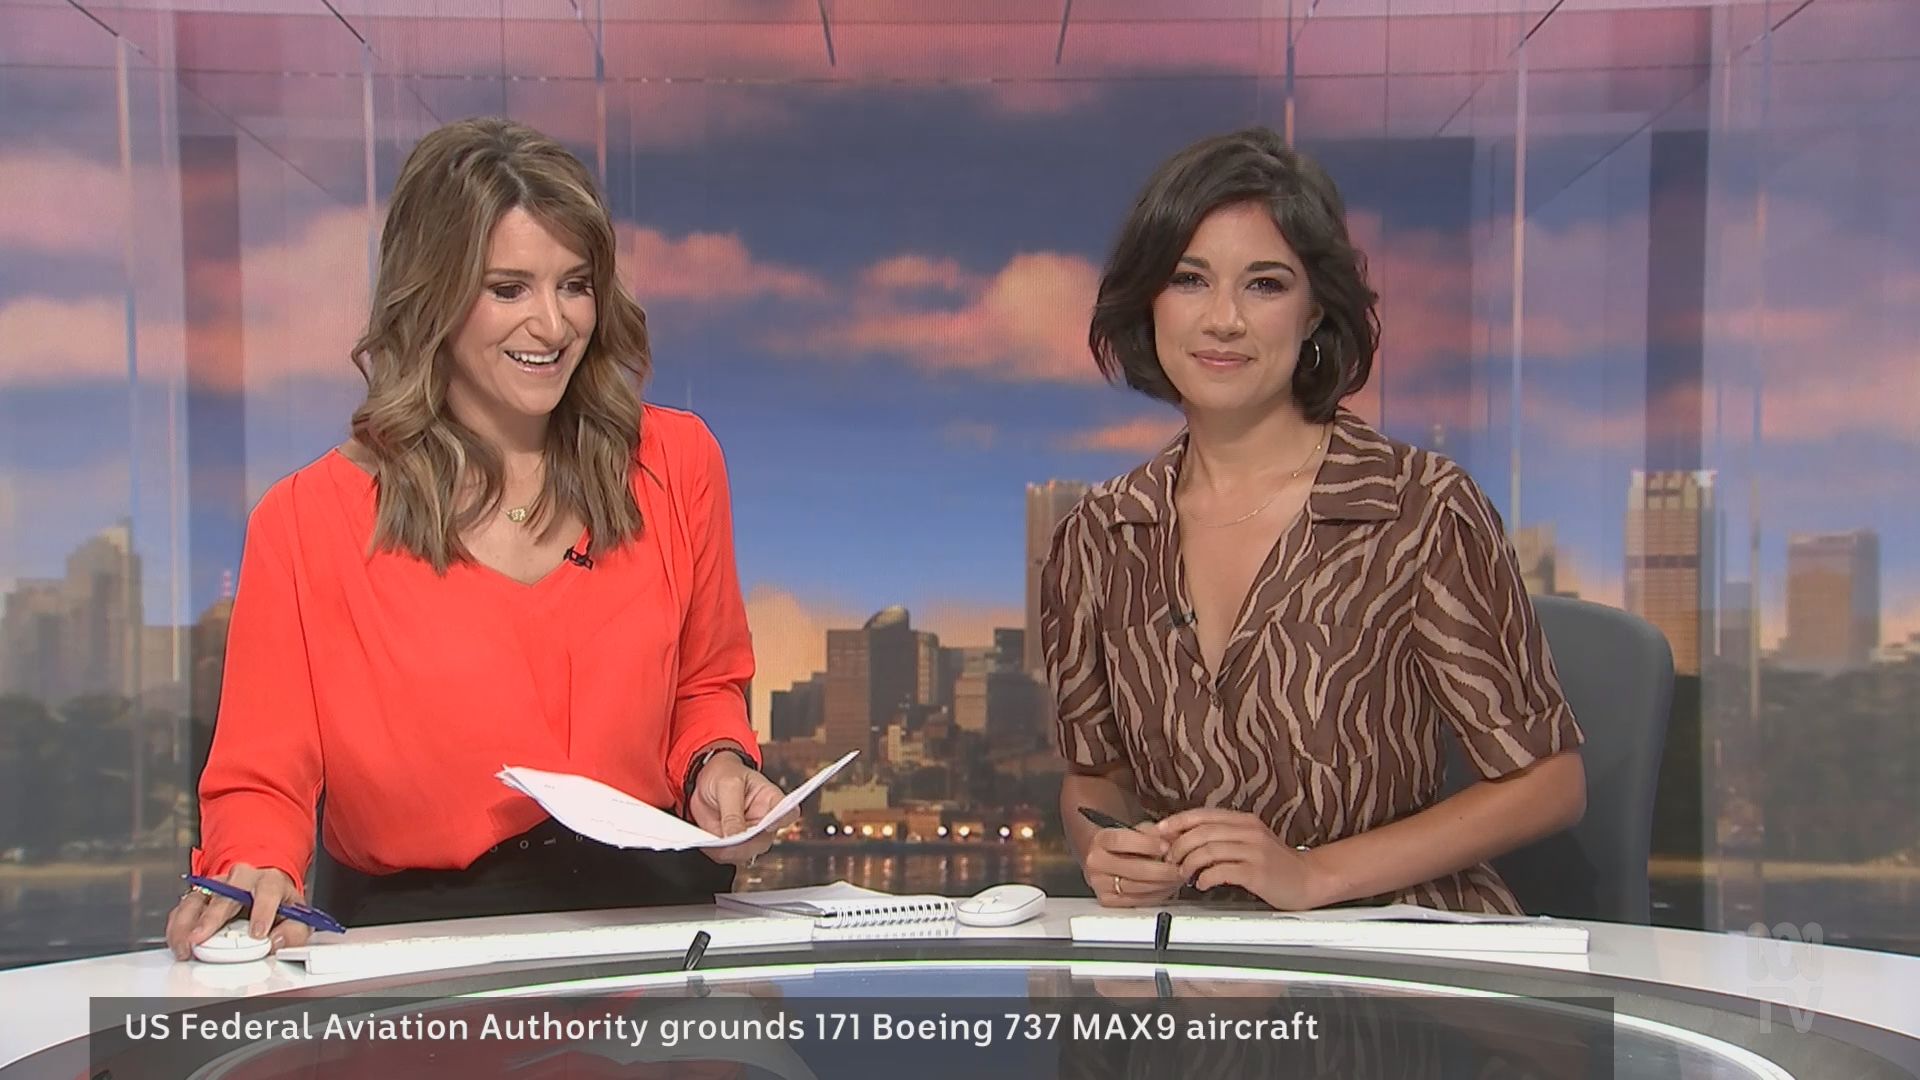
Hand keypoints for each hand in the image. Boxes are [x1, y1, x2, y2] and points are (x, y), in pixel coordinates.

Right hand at [164, 864, 310, 959]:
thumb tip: (277, 942)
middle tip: (202, 938)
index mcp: (269, 881)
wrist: (264, 892)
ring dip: (188, 922)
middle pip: (226, 893)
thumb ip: (294, 932)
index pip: (268, 890)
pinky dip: (178, 925)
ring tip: (186, 944)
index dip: (263, 912)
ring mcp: (217, 885)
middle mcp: (241, 879)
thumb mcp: (297, 918)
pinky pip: (184, 907)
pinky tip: (178, 940)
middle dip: (212, 917)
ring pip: (199, 898)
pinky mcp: (200, 895)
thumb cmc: (278, 906)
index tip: (258, 934)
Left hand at [689, 753, 793, 865]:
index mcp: (772, 800)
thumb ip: (732, 812)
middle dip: (744, 844)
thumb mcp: (728, 785)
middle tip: (727, 839)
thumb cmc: (725, 774)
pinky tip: (707, 842)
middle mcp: (765, 821)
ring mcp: (750, 835)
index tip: (768, 825)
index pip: (788, 813)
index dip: (782, 821)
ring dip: (728, 851)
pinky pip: (728, 855)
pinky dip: (716, 852)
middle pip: (764, 840)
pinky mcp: (734, 844)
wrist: (705, 780)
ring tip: (711, 841)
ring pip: (746, 853)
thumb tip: (735, 836)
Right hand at [1081, 822, 1185, 907]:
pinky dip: (1156, 895)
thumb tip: (1171, 841)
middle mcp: (1095, 863)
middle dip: (1162, 870)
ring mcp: (1100, 884)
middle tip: (1180, 868)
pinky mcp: (1107, 900)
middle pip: (1133, 869)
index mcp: (1100, 840)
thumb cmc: (1120, 843)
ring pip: (1137, 888)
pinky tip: (1166, 887)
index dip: (1147, 844)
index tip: (1166, 846)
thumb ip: (1152, 833)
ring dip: (1163, 885)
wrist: (1097, 856)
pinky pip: (1137, 901)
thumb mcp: (1134, 830)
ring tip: (1177, 878)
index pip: (1122, 841)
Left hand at [1158, 809, 1323, 909]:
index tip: (1158, 831)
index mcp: (1244, 820)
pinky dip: (1206, 878)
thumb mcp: (1249, 841)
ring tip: (1184, 874)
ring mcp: (1254, 851)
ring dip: (1189, 863)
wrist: (1310, 879)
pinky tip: (1202, 884)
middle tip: (1170, 859)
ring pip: (1209, 850)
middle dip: (1179, 846)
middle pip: (1202, 832)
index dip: (1177, 822)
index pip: (1202, 814)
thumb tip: (1185, 838)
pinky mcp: (1258, 872)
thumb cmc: (1275, 863)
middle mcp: (1249, 831)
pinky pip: (1222, 871)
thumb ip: (1222, 837)